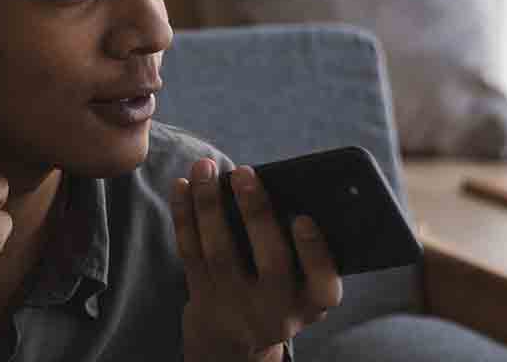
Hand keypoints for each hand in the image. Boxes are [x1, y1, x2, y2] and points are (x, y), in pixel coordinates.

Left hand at [172, 158, 342, 360]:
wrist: (233, 340)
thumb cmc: (276, 291)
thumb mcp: (303, 286)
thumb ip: (302, 251)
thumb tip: (285, 186)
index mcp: (312, 302)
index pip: (324, 284)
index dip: (315, 252)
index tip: (303, 219)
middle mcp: (276, 309)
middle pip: (270, 261)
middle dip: (256, 213)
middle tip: (244, 173)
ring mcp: (236, 305)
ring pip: (221, 251)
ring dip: (210, 204)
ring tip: (205, 166)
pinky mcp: (201, 296)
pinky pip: (190, 251)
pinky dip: (184, 215)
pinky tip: (182, 185)